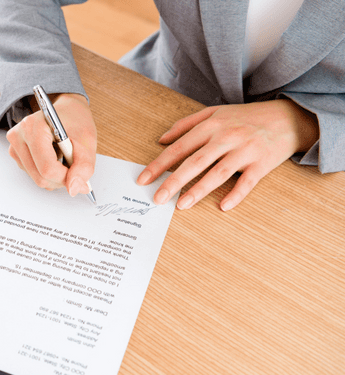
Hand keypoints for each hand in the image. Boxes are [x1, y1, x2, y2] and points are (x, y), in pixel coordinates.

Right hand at [6, 93, 96, 195]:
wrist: (67, 112)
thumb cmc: (75, 122)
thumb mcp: (87, 142)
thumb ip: (83, 167)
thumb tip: (74, 189)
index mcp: (33, 127)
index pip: (47, 168)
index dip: (66, 177)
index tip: (77, 172)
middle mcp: (18, 136)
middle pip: (40, 177)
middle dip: (60, 179)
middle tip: (73, 167)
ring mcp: (14, 146)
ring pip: (36, 179)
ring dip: (54, 176)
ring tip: (63, 157)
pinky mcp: (16, 154)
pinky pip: (33, 175)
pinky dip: (47, 173)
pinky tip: (54, 158)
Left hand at [136, 99, 318, 210]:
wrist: (287, 117)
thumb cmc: (245, 117)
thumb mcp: (214, 112)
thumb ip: (185, 125)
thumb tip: (162, 140)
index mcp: (211, 126)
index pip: (179, 147)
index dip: (159, 165)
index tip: (143, 179)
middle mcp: (226, 137)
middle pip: (195, 162)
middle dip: (173, 181)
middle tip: (157, 198)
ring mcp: (245, 150)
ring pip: (218, 173)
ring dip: (199, 190)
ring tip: (181, 205)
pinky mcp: (263, 163)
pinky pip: (248, 182)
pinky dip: (236, 194)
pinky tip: (223, 206)